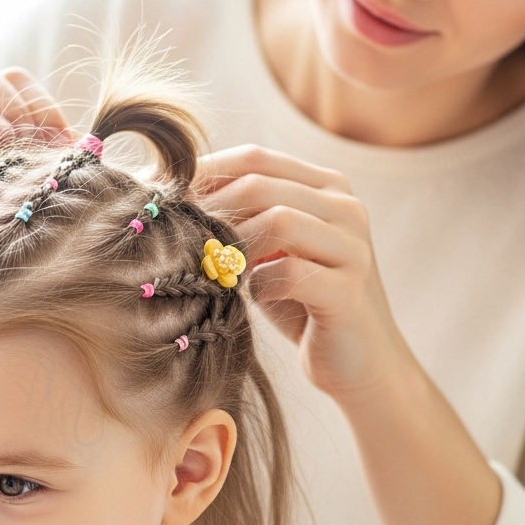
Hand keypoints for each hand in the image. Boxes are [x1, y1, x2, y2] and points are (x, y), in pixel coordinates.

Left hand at [196, 146, 412, 406]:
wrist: (361, 364)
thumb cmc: (303, 307)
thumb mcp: (270, 255)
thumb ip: (241, 223)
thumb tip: (173, 199)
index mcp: (327, 188)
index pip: (255, 159)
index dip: (204, 176)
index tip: (163, 202)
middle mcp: (346, 208)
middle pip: (261, 184)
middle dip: (210, 210)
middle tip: (175, 238)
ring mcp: (353, 248)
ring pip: (279, 220)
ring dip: (231, 245)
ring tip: (208, 268)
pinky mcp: (348, 292)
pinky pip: (290, 273)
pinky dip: (259, 284)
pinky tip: (250, 298)